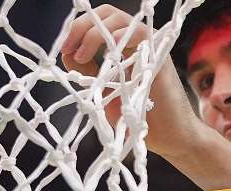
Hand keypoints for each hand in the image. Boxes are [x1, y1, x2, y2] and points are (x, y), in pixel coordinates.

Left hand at [60, 4, 203, 159]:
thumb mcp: (102, 91)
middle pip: (106, 14)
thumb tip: (67, 52)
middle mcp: (135, 41)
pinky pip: (140, 32)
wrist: (165, 136)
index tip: (65, 50)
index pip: (98, 22)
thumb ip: (86, 71)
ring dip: (94, 33)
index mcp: (122, 46)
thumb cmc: (136, 116)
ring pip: (119, 19)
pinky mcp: (159, 55)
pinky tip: (107, 53)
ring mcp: (148, 46)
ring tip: (82, 56)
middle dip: (81, 27)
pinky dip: (120, 36)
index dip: (78, 30)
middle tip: (70, 49)